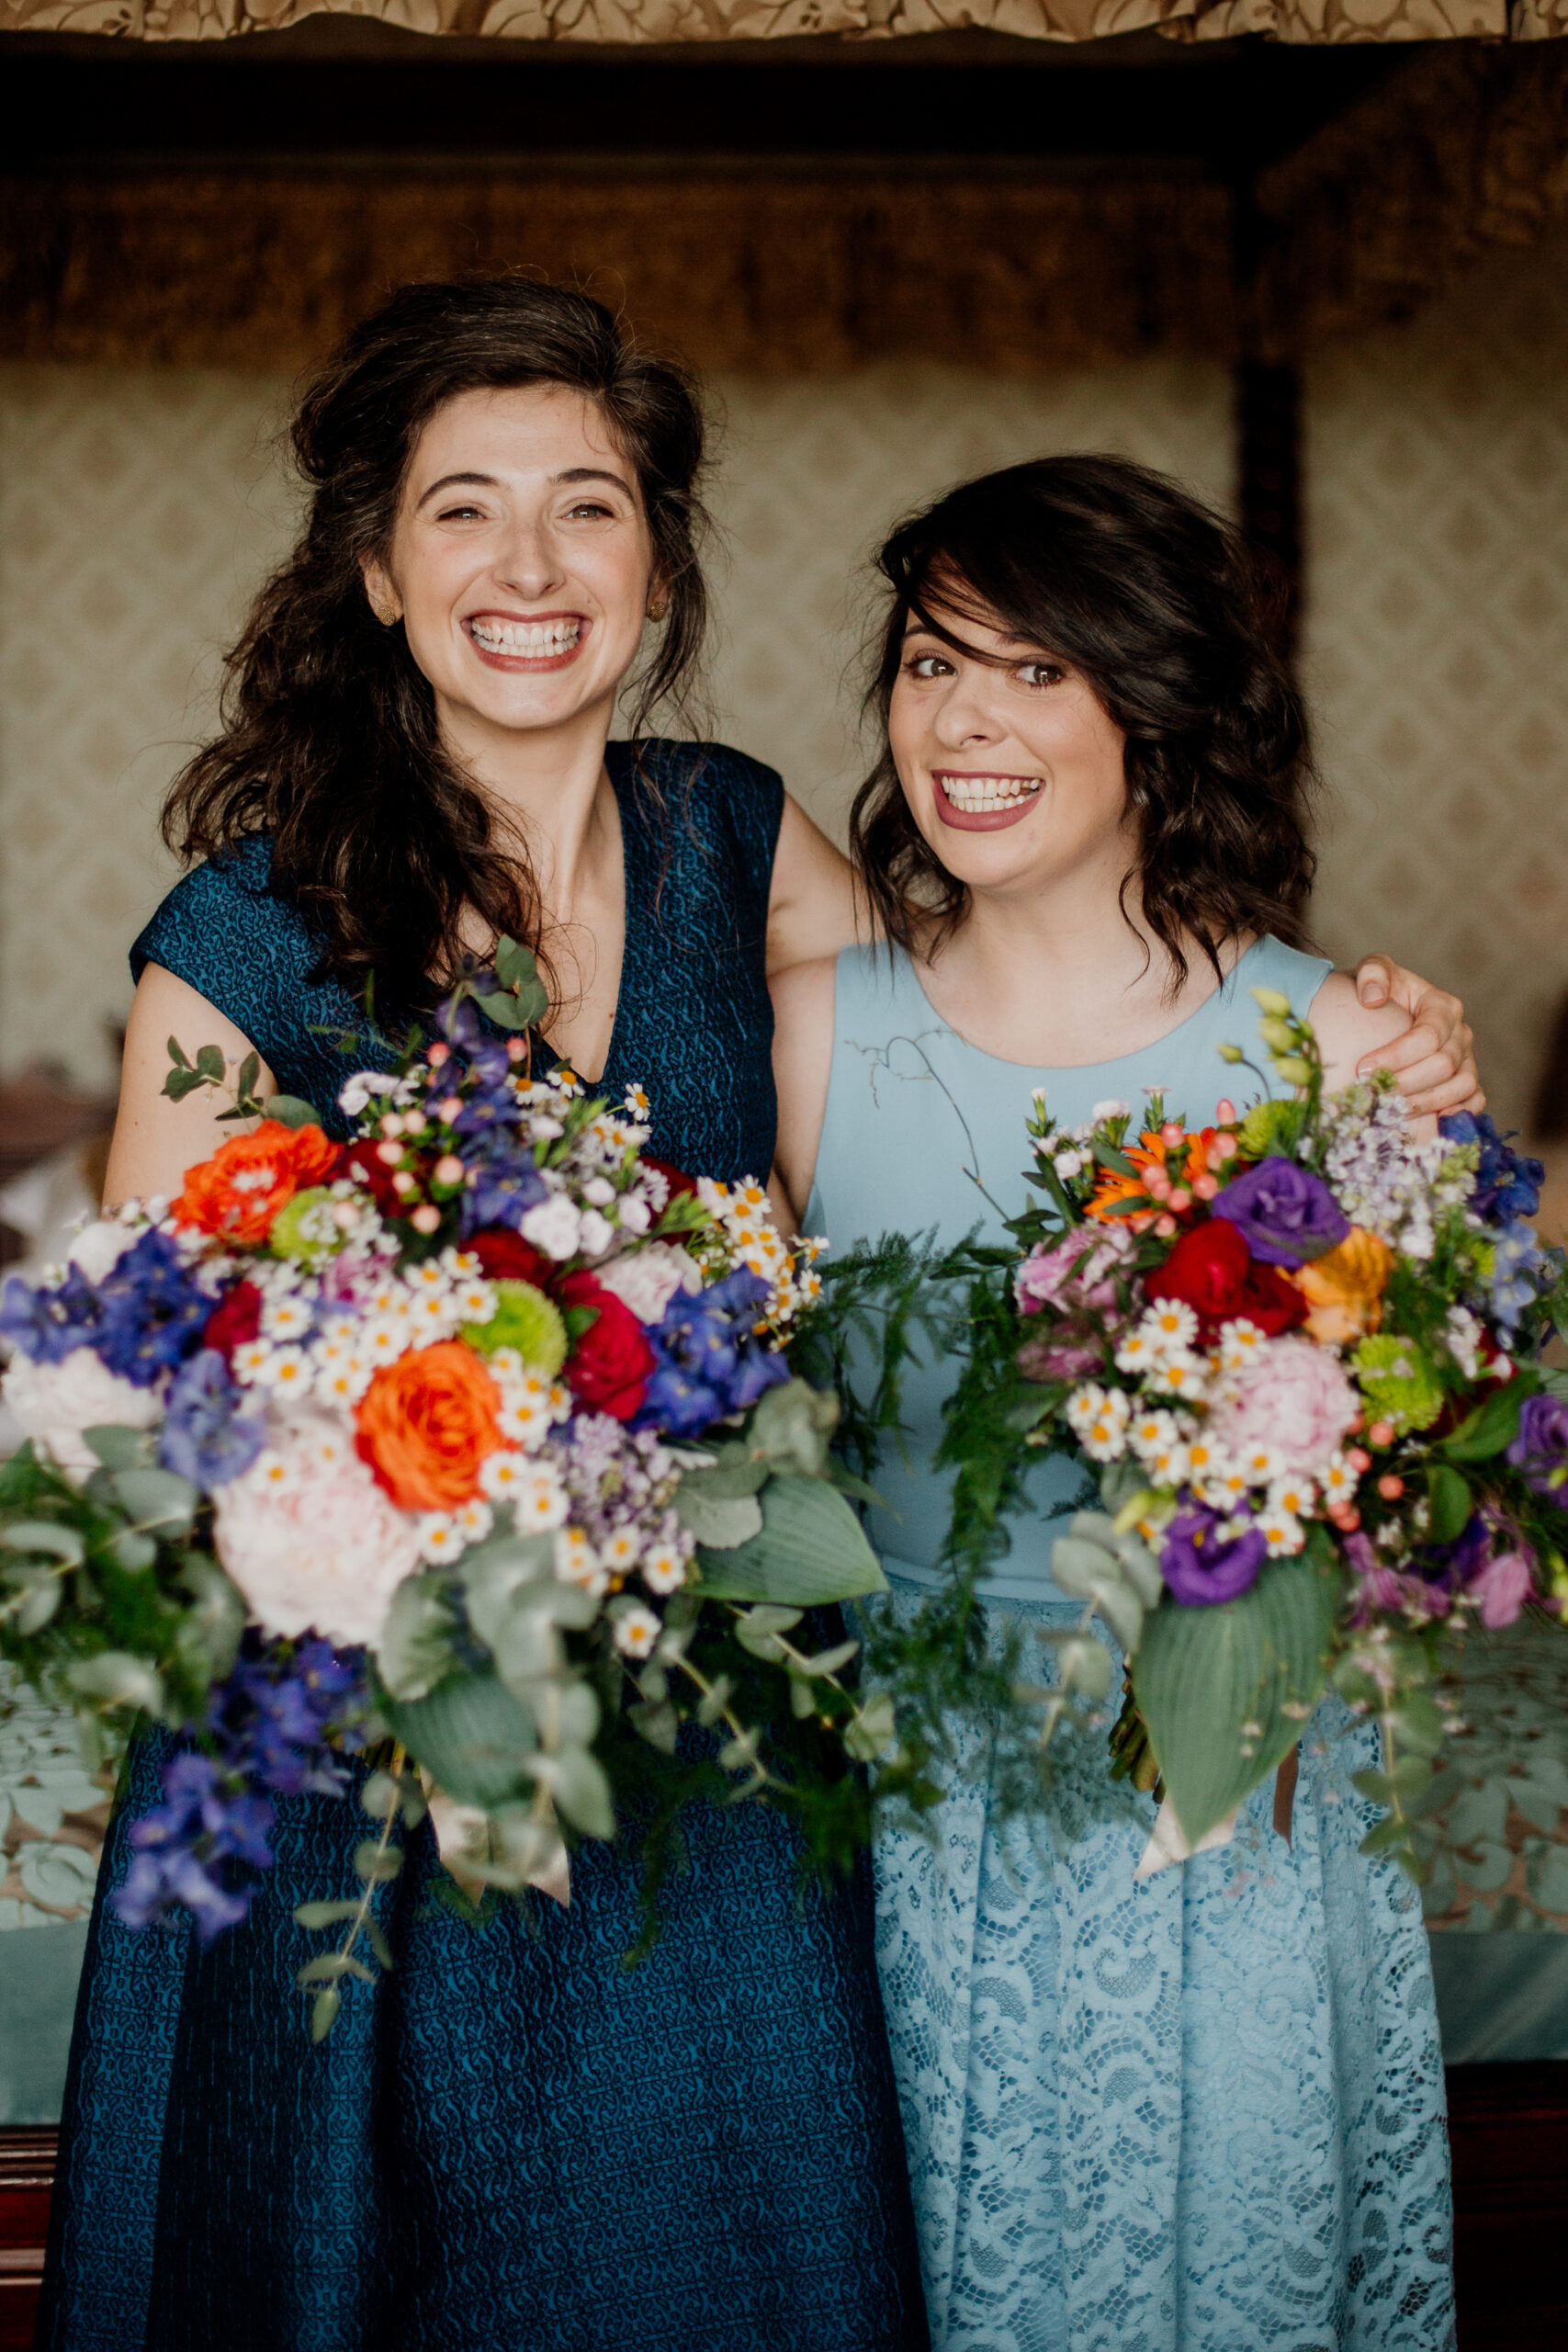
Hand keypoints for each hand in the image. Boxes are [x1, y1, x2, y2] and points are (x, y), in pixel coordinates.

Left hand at [1352, 955, 1482, 1116]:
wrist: (1385, 1013)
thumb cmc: (1378, 993)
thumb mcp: (1373, 971)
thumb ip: (1373, 973)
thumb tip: (1373, 998)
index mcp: (1443, 1006)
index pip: (1427, 1036)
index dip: (1396, 1056)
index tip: (1362, 1069)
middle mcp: (1461, 1033)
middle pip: (1443, 1065)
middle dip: (1406, 1083)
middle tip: (1372, 1094)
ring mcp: (1468, 1058)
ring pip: (1462, 1085)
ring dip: (1426, 1103)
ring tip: (1392, 1111)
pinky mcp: (1468, 1079)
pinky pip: (1475, 1100)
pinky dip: (1458, 1113)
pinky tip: (1431, 1123)